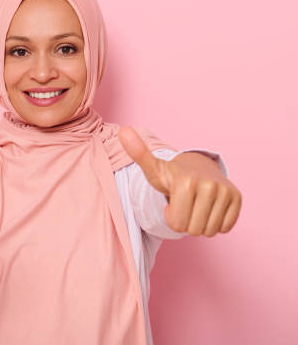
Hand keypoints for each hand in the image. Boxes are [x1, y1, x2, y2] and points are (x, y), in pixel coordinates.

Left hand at [118, 126, 241, 236]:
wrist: (196, 167)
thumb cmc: (171, 174)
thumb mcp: (152, 168)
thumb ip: (138, 153)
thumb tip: (123, 130)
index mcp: (186, 183)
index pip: (178, 225)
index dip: (172, 217)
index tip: (172, 201)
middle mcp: (209, 186)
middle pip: (194, 230)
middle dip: (186, 222)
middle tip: (184, 203)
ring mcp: (226, 191)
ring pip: (210, 231)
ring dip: (200, 223)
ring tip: (195, 204)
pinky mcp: (237, 198)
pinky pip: (226, 228)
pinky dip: (216, 223)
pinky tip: (209, 207)